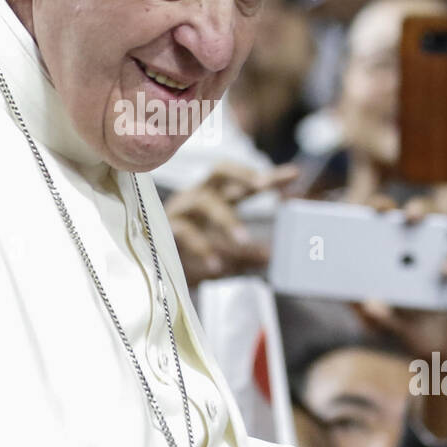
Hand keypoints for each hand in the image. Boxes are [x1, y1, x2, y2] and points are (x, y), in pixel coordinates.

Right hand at [165, 163, 297, 285]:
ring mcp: (179, 210)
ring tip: (244, 240)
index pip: (243, 183)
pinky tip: (216, 265)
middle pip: (219, 171)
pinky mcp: (164, 228)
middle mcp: (197, 197)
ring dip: (226, 219)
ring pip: (204, 201)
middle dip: (242, 174)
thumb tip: (271, 256)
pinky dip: (202, 247)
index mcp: (214, 200)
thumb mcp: (223, 257)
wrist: (151, 275)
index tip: (294, 174)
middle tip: (263, 186)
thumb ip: (246, 256)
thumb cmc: (188, 257)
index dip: (268, 177)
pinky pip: (184, 231)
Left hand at [355, 196, 446, 361]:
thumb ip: (380, 312)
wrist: (444, 354)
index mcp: (413, 249)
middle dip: (426, 210)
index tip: (377, 209)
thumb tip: (368, 304)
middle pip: (437, 217)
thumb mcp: (393, 321)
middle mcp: (442, 248)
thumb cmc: (415, 326)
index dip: (387, 206)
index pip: (399, 218)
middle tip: (412, 216)